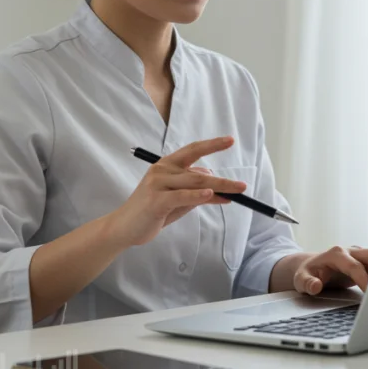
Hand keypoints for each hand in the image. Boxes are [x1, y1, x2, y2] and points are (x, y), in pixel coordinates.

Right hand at [104, 136, 249, 247]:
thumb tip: (220, 188)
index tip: (231, 140)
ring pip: (195, 183)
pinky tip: (211, 195)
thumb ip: (197, 192)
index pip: (193, 150)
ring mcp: (157, 184)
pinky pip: (181, 196)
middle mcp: (162, 170)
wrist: (124, 228)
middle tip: (243, 186)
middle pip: (199, 172)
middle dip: (224, 180)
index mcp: (167, 165)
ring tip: (236, 193)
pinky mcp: (155, 200)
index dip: (212, 145)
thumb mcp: (179, 200)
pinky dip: (197, 196)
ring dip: (219, 188)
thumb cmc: (152, 212)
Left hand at [293, 246, 367, 294]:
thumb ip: (307, 283)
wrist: (311, 266)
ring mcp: (360, 255)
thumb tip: (316, 286)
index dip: (364, 280)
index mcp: (336, 254)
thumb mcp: (300, 280)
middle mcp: (351, 251)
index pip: (355, 267)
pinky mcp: (365, 262)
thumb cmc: (307, 273)